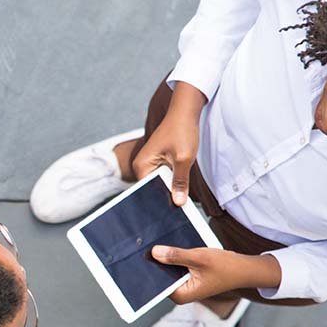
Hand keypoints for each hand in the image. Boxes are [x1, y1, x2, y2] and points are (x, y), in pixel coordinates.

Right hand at [131, 83, 205, 204]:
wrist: (185, 112)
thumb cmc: (182, 130)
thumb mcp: (184, 158)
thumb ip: (180, 181)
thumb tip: (178, 202)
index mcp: (141, 165)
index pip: (147, 192)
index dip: (160, 202)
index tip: (172, 215)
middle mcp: (141, 166)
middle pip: (153, 190)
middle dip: (166, 197)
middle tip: (180, 210)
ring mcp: (149, 164)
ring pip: (160, 184)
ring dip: (171, 189)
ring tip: (181, 199)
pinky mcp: (158, 162)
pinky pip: (164, 177)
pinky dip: (173, 182)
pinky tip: (182, 188)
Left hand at [151, 244, 281, 303]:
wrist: (244, 269)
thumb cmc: (226, 267)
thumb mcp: (200, 258)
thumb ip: (176, 255)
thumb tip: (154, 252)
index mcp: (181, 294)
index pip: (155, 283)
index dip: (147, 268)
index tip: (136, 255)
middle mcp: (180, 292)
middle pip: (160, 275)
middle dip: (155, 261)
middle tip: (141, 244)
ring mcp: (184, 284)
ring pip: (167, 269)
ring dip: (164, 257)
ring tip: (152, 240)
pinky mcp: (188, 276)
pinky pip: (175, 265)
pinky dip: (173, 255)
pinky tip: (167, 242)